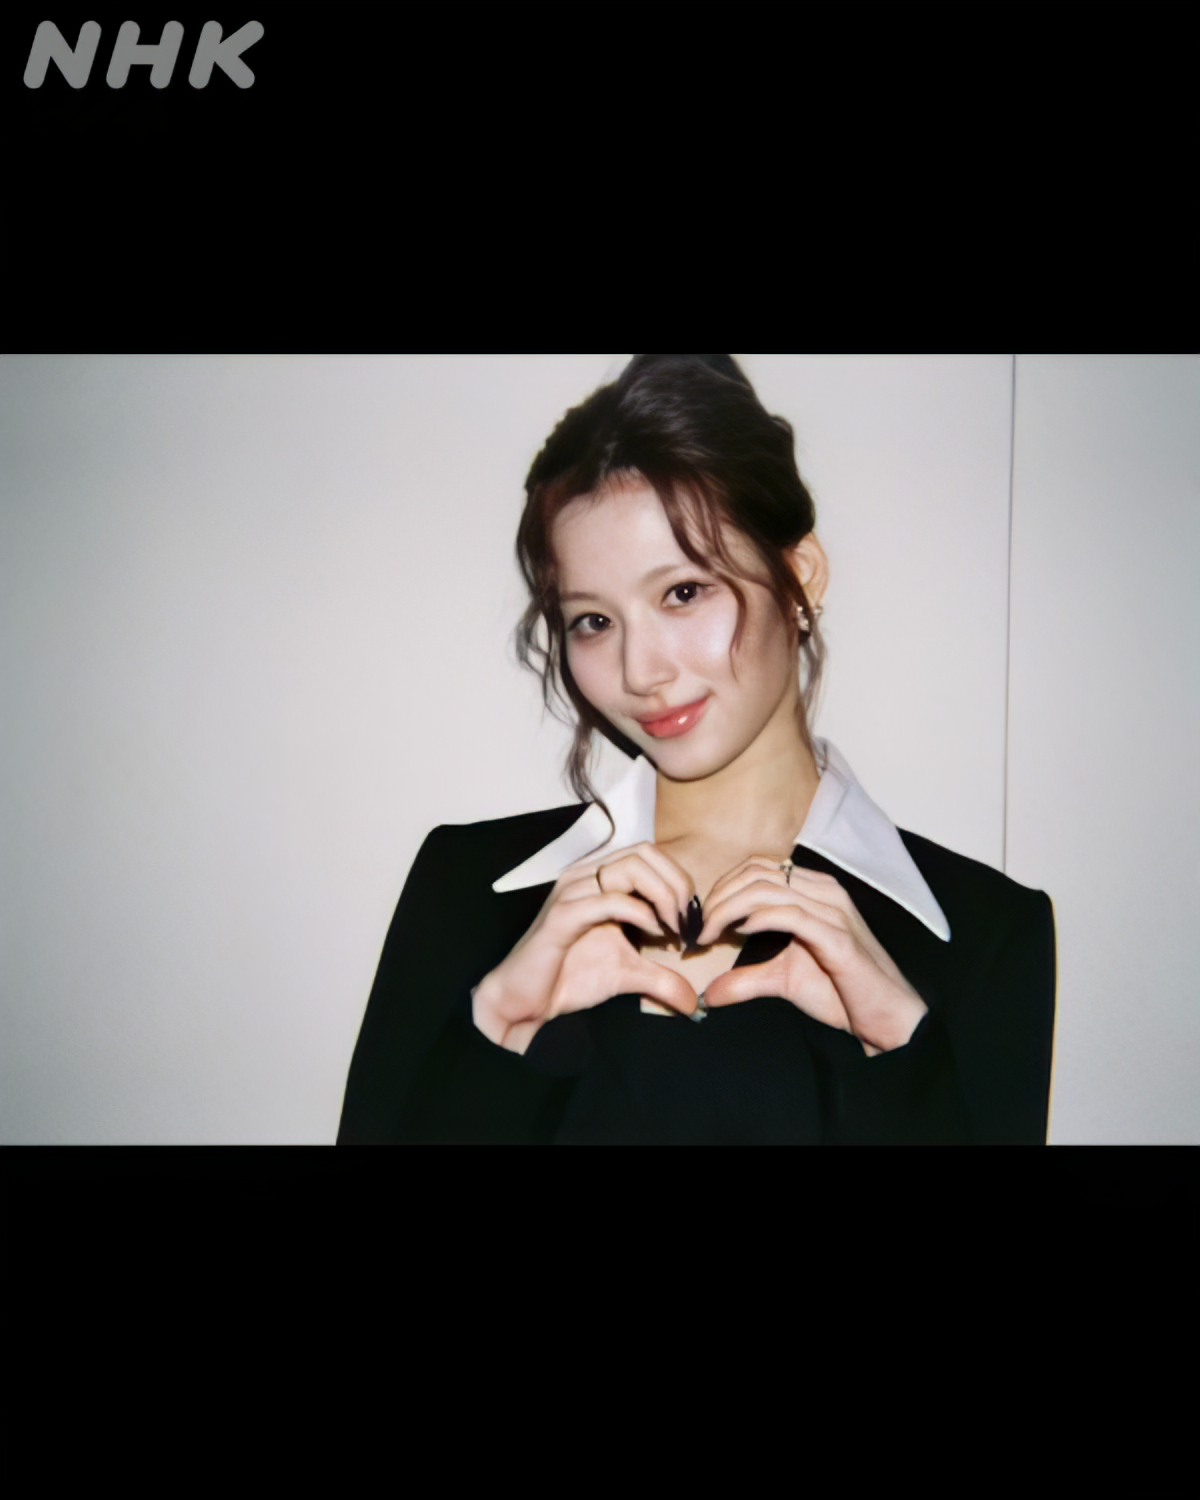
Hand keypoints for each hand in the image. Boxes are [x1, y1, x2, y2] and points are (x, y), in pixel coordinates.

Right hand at [474, 843, 701, 1052]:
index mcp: (597, 877)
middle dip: (675, 885)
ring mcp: (571, 892)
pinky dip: (640, 914)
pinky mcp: (562, 916)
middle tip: (685, 922)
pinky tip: (652, 934)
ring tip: (671, 928)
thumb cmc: (570, 976)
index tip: (689, 916)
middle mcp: (583, 875)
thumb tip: (694, 1001)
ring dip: (662, 896)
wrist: (527, 1001)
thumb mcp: (628, 973)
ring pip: (629, 867)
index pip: (648, 852)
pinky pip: (609, 900)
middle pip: (643, 852)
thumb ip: (662, 977)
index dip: (677, 878)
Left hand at [696, 858, 928, 1054]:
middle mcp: (825, 891)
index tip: (702, 918)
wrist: (885, 1016)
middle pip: (756, 873)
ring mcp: (833, 911)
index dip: (723, 887)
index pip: (758, 868)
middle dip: (719, 897)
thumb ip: (746, 979)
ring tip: (711, 932)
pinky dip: (758, 919)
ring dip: (729, 908)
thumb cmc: (841, 991)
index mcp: (814, 890)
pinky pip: (791, 914)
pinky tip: (740, 932)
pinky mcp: (838, 937)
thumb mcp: (783, 980)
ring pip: (768, 888)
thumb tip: (708, 993)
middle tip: (700, 927)